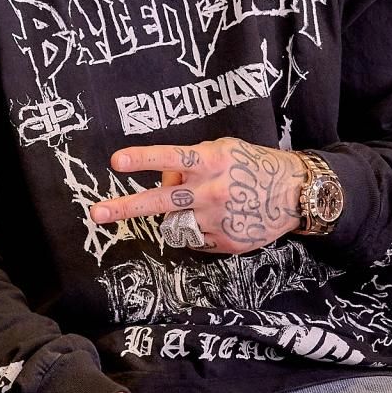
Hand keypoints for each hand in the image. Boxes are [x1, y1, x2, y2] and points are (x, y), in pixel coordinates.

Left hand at [87, 139, 307, 254]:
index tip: (116, 162)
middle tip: (96, 213)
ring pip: (174, 223)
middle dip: (125, 207)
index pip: (171, 157)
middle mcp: (211, 192)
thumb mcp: (223, 149)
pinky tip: (217, 219)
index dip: (142, 159)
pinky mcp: (225, 243)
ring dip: (175, 215)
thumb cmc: (253, 165)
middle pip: (160, 201)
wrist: (295, 193)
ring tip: (199, 206)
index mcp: (211, 162)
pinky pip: (193, 239)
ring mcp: (217, 220)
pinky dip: (196, 229)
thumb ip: (191, 160)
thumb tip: (163, 176)